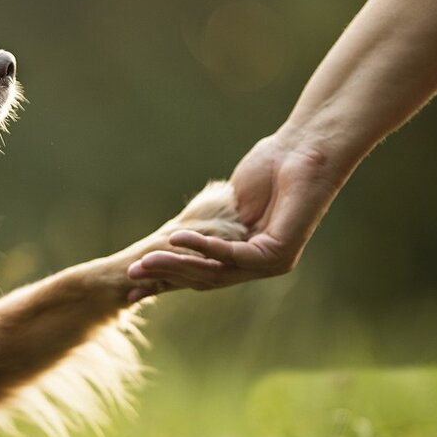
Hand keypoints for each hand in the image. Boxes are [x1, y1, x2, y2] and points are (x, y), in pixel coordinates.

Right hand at [127, 132, 345, 290]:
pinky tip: (175, 238)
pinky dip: (202, 247)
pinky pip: (232, 255)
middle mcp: (260, 265)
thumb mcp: (228, 202)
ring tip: (144, 262)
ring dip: (177, 265)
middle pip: (205, 278)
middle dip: (166, 277)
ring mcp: (272, 264)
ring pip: (216, 271)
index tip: (134, 286)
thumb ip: (207, 225)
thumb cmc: (270, 167)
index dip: (169, 279)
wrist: (305, 149)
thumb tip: (173, 239)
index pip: (203, 273)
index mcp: (248, 255)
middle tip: (131, 275)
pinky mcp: (279, 254)